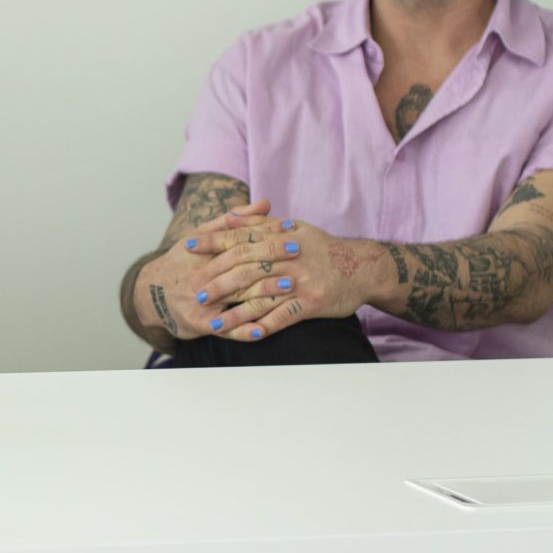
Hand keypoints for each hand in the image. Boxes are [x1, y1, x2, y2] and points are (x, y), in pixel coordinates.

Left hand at [184, 212, 378, 339]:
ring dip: (234, 312)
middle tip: (197, 294)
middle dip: (219, 282)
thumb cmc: (323, 248)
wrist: (364, 267)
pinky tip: (247, 335)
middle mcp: (289, 257)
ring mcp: (300, 281)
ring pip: (260, 297)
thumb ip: (260, 224)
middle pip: (246, 268)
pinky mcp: (312, 303)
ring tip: (212, 324)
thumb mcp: (294, 228)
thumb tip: (228, 217)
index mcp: (282, 236)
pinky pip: (284, 316)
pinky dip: (265, 325)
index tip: (188, 246)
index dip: (213, 241)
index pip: (241, 237)